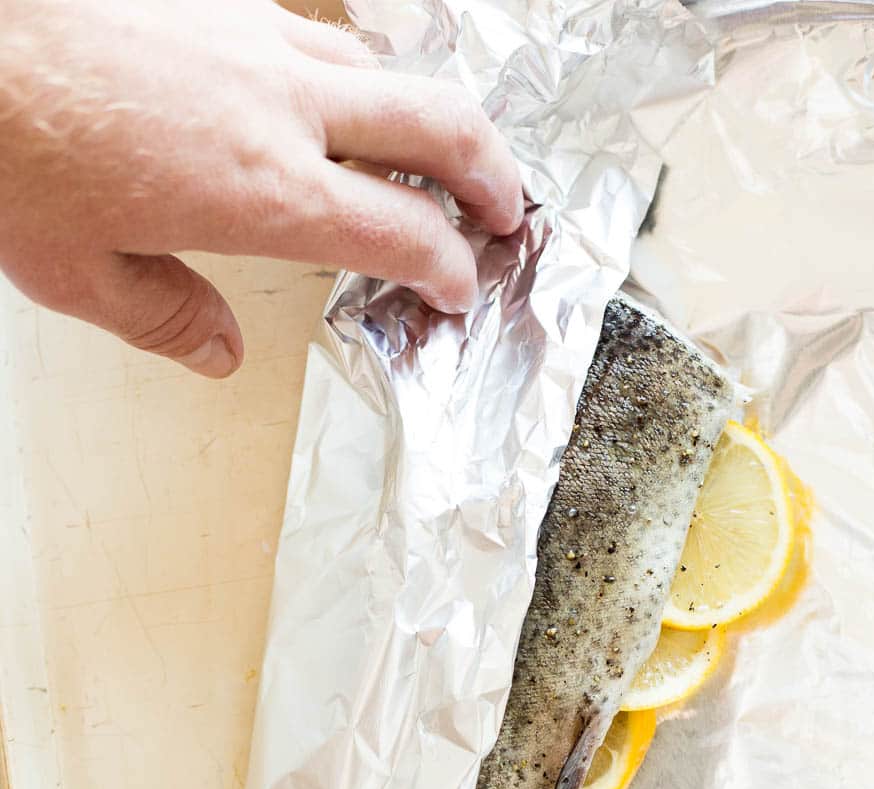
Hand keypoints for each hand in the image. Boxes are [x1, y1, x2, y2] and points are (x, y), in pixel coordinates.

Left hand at [0, 0, 522, 375]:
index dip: (450, 264)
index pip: (404, 229)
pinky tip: (331, 96)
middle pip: (438, 124)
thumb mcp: (76, 271)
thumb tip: (218, 352)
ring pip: (383, 67)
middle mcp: (278, 106)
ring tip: (435, 152)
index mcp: (263, 192)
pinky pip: (313, 30)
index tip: (460, 286)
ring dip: (427, 115)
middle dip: (491, 171)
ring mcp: (252, 34)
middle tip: (506, 208)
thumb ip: (166, 318)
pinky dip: (348, 72)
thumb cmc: (10, 141)